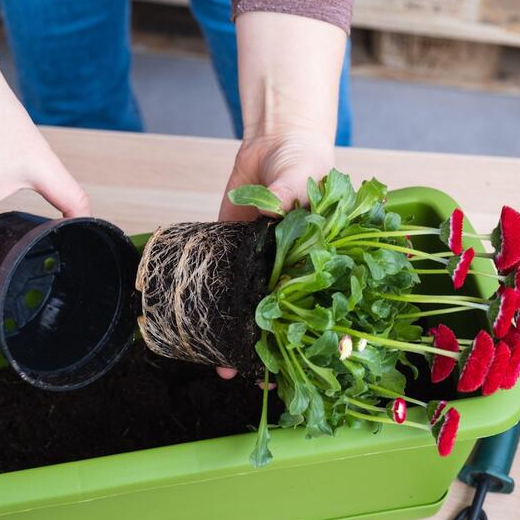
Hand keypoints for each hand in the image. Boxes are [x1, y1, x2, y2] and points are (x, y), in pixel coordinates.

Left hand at [217, 12, 346, 377]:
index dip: (307, 338)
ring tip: (224, 367)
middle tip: (253, 378)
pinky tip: (203, 330)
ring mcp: (260, 266)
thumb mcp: (306, 175)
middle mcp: (289, 271)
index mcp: (316, 263)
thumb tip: (279, 206)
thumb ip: (292, 192)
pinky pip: (224, 287)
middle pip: (282, 320)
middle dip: (269, 350)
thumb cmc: (305, 161)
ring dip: (239, 338)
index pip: (314, 309)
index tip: (300, 363)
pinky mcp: (233, 253)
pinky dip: (216, 309)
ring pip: (251, 311)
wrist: (274, 142)